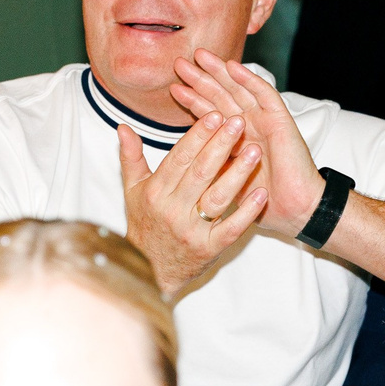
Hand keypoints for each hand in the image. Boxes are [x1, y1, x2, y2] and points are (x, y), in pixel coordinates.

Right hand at [115, 115, 266, 301]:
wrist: (148, 270)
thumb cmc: (144, 225)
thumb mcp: (132, 190)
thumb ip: (130, 157)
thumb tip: (123, 127)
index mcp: (156, 192)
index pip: (180, 158)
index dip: (198, 135)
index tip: (215, 115)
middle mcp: (172, 210)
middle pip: (201, 172)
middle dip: (221, 145)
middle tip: (239, 122)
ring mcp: (192, 230)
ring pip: (218, 197)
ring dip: (238, 173)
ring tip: (254, 150)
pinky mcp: (209, 249)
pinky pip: (231, 228)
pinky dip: (248, 212)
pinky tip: (261, 193)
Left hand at [169, 51, 322, 241]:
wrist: (293, 209)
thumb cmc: (262, 199)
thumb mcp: (227, 178)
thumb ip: (211, 161)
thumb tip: (184, 159)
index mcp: (237, 138)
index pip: (211, 114)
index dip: (193, 100)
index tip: (173, 88)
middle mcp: (250, 125)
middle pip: (221, 96)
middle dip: (201, 79)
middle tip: (179, 63)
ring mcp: (264, 120)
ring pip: (238, 90)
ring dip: (220, 72)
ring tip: (200, 56)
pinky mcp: (280, 120)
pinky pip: (263, 94)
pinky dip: (248, 79)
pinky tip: (232, 66)